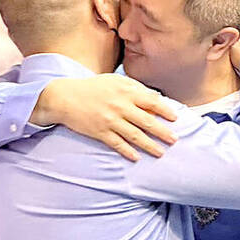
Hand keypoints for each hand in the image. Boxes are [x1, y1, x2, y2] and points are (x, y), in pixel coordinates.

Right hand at [31, 75, 177, 161]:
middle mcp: (120, 106)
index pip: (152, 102)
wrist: (65, 97)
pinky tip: (136, 158)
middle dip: (163, 132)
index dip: (165, 110)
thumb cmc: (92, 87)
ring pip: (135, 135)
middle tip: (175, 140)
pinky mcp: (100, 132)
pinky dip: (128, 152)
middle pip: (147, 121)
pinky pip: (117, 144)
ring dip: (149, 145)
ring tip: (160, 153)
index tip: (175, 118)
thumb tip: (155, 97)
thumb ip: (134, 87)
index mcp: (125, 92)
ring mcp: (110, 120)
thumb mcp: (114, 80)